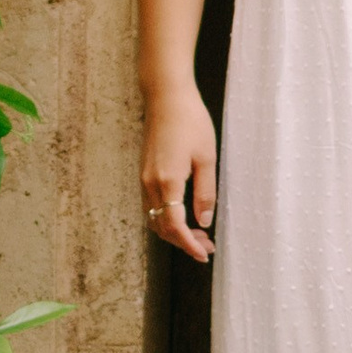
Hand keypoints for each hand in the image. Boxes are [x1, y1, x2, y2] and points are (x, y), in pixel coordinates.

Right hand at [143, 87, 218, 258]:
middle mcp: (150, 184)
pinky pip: (152, 206)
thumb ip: (205, 192)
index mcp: (167, 181)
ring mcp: (144, 179)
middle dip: (184, 242)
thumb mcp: (206, 157)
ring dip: (175, 232)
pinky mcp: (145, 173)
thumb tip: (204, 221)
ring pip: (155, 218)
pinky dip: (166, 218)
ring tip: (199, 235)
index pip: (174, 226)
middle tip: (207, 247)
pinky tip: (184, 216)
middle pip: (162, 227)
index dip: (189, 245)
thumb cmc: (191, 122)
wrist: (166, 97)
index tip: (204, 255)